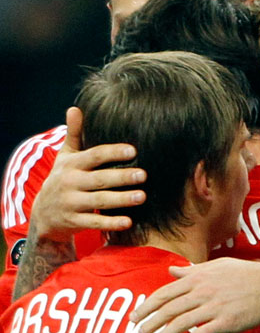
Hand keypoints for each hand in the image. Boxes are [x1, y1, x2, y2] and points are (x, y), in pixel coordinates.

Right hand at [31, 107, 146, 240]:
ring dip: (121, 199)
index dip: (113, 152)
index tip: (134, 150)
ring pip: (99, 201)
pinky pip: (94, 223)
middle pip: (99, 179)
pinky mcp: (73, 221)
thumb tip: (75, 108)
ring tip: (142, 196)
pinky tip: (129, 221)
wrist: (43, 213)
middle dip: (122, 177)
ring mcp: (71, 203)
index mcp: (72, 165)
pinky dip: (111, 223)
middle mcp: (70, 183)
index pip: (94, 156)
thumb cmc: (63, 178)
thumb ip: (75, 134)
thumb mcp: (66, 156)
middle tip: (144, 175)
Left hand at [130, 258, 259, 332]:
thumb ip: (192, 270)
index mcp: (199, 277)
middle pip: (169, 309)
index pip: (165, 292)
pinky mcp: (226, 321)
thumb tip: (172, 271)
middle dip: (149, 323)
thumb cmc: (244, 274)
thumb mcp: (217, 266)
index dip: (147, 305)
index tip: (135, 316)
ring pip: (181, 323)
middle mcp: (203, 291)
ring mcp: (214, 306)